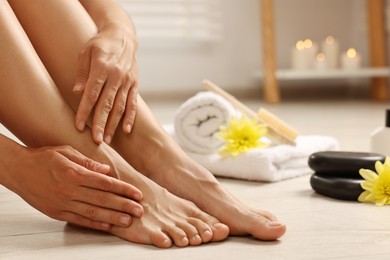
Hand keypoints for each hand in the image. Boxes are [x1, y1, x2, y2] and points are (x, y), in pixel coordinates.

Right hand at [11, 145, 142, 230]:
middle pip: (102, 199)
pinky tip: (108, 226)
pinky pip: (79, 220)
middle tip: (139, 210)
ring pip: (93, 212)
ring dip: (113, 218)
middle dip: (123, 205)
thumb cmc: (44, 158)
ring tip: (128, 221)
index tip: (137, 193)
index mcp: (74, 173)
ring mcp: (62, 203)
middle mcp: (69, 190)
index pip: (105, 183)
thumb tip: (107, 170)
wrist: (18, 170)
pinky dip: (95, 224)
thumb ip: (88, 162)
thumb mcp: (66, 152)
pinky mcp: (56, 213)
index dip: (123, 189)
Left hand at [73, 23, 138, 143]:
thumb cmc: (100, 44)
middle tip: (96, 140)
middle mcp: (117, 76)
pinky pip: (133, 103)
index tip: (78, 126)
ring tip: (107, 139)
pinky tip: (126, 130)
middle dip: (100, 123)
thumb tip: (77, 92)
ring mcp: (128, 81)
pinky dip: (130, 117)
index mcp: (102, 67)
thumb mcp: (86, 52)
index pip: (92, 94)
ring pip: (120, 106)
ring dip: (114, 124)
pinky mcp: (135, 84)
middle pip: (107, 104)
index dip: (84, 111)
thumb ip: (83, 73)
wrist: (123, 36)